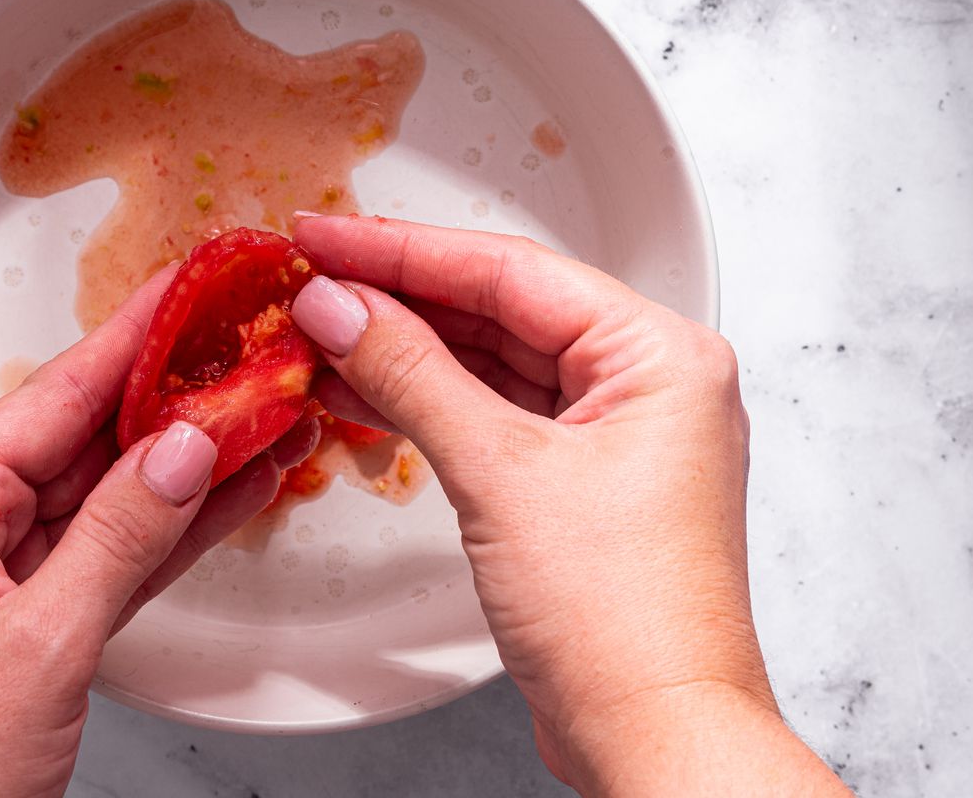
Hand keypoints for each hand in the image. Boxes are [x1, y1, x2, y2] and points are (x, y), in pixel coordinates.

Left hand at [0, 268, 315, 797]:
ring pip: (113, 498)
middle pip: (88, 439)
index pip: (53, 398)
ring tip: (267, 408)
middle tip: (247, 344)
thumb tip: (182, 446)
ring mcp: (6, 579)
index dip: (130, 338)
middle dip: (173, 396)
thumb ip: (118, 536)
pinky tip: (235, 490)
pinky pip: (117, 557)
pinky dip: (175, 529)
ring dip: (190, 461)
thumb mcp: (36, 644)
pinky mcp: (40, 626)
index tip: (188, 287)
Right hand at [289, 215, 847, 796]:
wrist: (653, 737)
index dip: (403, 249)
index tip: (327, 235)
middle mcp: (647, 383)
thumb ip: (411, 374)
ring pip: (492, 362)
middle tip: (313, 278)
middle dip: (399, 296)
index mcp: (659, 355)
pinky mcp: (581, 482)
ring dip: (406, 350)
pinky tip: (363, 389)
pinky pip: (495, 415)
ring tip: (321, 329)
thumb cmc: (625, 621)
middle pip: (500, 309)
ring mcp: (614, 435)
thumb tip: (342, 306)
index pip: (509, 270)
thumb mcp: (499, 473)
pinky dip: (428, 402)